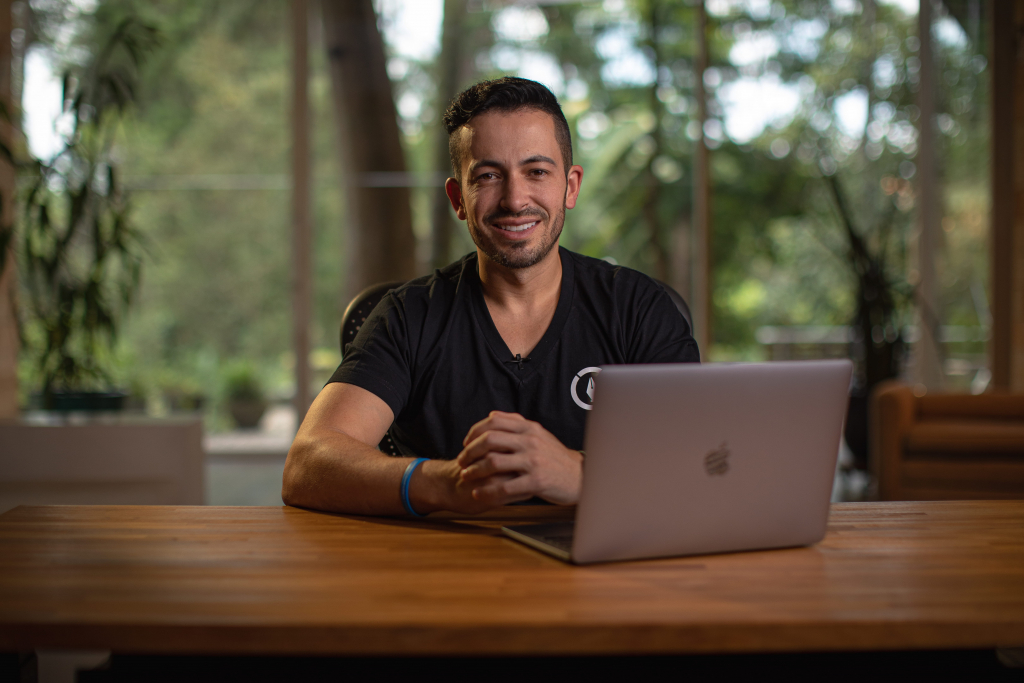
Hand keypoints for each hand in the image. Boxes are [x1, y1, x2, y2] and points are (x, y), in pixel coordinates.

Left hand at [455, 411, 582, 505]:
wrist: (580, 476)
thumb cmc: (556, 457)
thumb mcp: (539, 434)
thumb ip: (517, 425)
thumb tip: (492, 416)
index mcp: (530, 427)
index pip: (493, 421)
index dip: (474, 431)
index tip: (466, 443)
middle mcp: (530, 441)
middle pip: (489, 440)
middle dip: (469, 451)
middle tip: (461, 461)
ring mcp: (533, 461)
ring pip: (493, 462)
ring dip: (474, 470)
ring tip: (466, 476)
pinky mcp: (536, 482)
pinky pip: (504, 487)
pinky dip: (487, 492)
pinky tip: (478, 494)